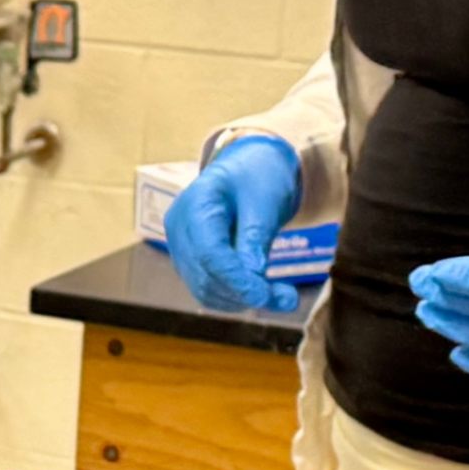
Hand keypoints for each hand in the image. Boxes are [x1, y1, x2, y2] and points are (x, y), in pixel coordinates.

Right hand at [161, 136, 304, 313]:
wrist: (248, 168)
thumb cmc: (259, 177)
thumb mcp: (265, 201)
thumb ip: (255, 237)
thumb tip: (253, 276)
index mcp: (195, 204)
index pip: (210, 254)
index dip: (237, 280)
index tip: (267, 296)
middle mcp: (179, 229)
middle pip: (205, 276)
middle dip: (245, 294)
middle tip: (288, 299)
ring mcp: (180, 248)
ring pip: (205, 290)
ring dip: (242, 300)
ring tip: (282, 296)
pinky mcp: (190, 262)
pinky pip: (208, 290)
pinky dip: (235, 298)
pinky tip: (262, 292)